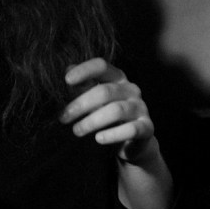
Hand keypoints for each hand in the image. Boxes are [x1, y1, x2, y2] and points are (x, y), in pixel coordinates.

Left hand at [59, 58, 172, 208]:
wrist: (132, 142)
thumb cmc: (106, 115)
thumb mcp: (93, 99)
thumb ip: (82, 86)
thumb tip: (66, 72)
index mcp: (117, 77)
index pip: (101, 66)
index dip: (84, 70)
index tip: (66, 80)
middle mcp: (131, 89)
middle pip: (104, 91)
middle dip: (80, 104)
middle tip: (63, 117)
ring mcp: (141, 107)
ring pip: (115, 111)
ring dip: (92, 121)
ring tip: (76, 131)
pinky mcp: (147, 127)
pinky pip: (131, 129)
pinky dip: (112, 134)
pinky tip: (98, 139)